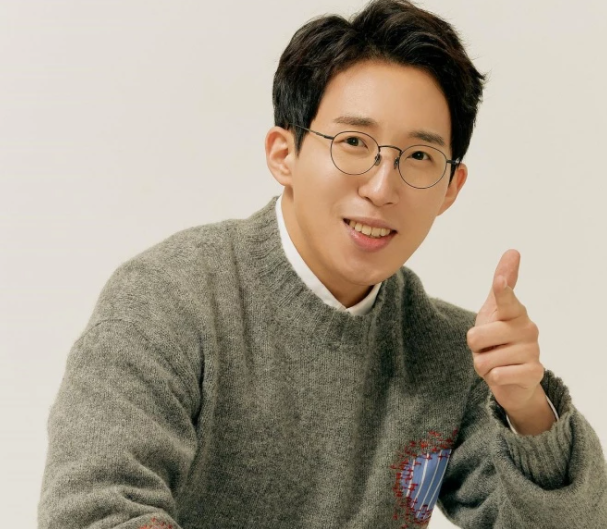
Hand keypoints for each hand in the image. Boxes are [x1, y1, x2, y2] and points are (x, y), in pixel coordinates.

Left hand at [466, 249, 544, 415]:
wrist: (512, 377)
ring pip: (483, 360)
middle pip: (475, 337)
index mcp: (514, 311)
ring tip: (497, 361)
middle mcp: (527, 328)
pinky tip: (505, 374)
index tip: (499, 281)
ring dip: (484, 365)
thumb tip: (513, 250)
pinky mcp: (534, 372)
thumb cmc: (499, 339)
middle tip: (489, 348)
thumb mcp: (494, 310)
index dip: (501, 289)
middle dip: (475, 348)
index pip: (505, 298)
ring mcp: (532, 350)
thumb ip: (501, 284)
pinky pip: (497, 375)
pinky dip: (494, 378)